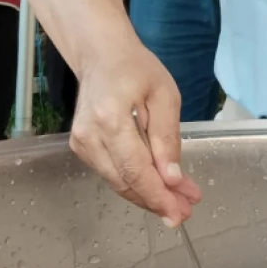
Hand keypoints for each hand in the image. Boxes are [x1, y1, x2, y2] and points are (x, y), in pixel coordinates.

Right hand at [69, 42, 203, 224]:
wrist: (101, 55)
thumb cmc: (136, 69)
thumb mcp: (164, 97)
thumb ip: (167, 139)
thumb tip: (172, 180)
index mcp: (110, 119)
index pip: (136, 170)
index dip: (159, 196)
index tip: (181, 212)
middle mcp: (89, 136)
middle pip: (125, 182)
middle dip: (157, 200)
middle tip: (185, 210)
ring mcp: (81, 143)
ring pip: (118, 183)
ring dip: (148, 196)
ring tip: (177, 202)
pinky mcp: (81, 147)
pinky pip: (111, 174)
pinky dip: (134, 183)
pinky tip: (156, 186)